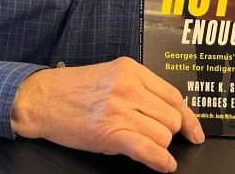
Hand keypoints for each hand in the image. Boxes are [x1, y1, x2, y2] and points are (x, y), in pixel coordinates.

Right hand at [11, 56, 203, 172]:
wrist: (41, 98)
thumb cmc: (71, 89)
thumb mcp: (109, 76)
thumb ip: (137, 88)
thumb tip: (165, 110)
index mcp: (130, 70)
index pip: (173, 94)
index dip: (188, 117)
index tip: (194, 130)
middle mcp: (128, 87)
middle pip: (171, 116)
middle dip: (170, 132)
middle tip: (159, 138)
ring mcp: (120, 109)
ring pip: (162, 134)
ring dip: (159, 145)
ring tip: (148, 147)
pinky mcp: (111, 131)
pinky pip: (148, 149)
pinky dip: (160, 161)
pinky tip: (164, 165)